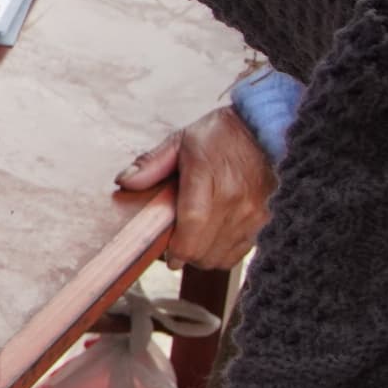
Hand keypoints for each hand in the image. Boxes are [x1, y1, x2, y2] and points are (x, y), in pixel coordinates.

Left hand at [116, 104, 274, 271]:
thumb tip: (124, 182)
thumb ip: (151, 163)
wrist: (263, 130)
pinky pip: (238, 254)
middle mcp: (233, 199)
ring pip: (220, 257)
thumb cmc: (220, 135)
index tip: (167, 256)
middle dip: (185, 255)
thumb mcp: (181, 140)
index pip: (192, 223)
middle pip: (204, 249)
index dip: (178, 248)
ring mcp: (250, 213)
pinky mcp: (262, 221)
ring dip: (202, 257)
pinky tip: (212, 241)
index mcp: (207, 176)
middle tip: (173, 247)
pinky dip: (222, 254)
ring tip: (192, 243)